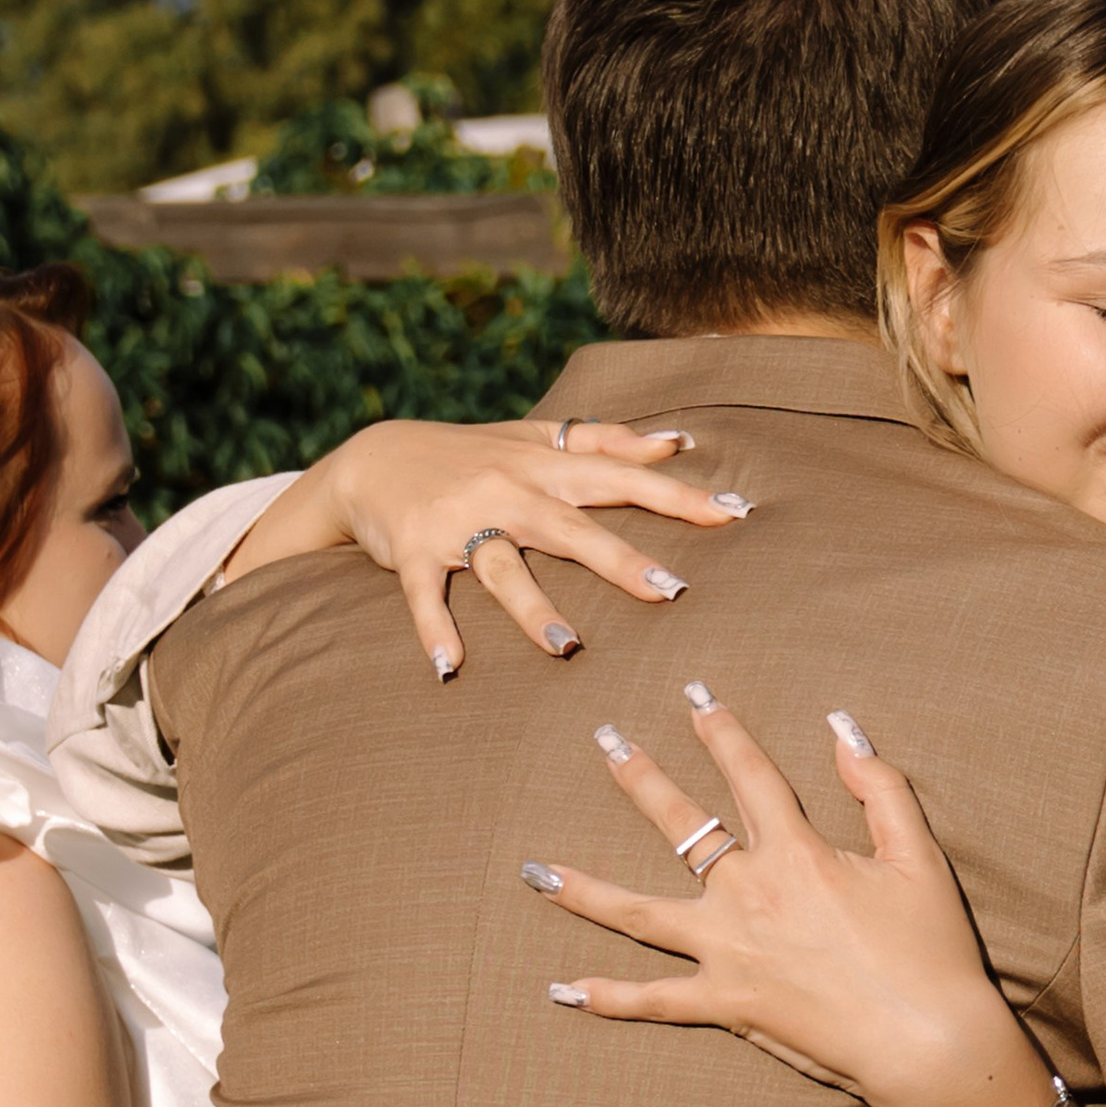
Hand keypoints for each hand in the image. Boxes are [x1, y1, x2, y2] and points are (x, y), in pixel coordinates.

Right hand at [226, 415, 750, 676]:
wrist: (373, 456)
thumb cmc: (470, 454)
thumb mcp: (535, 440)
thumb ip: (607, 442)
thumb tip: (676, 443)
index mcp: (543, 466)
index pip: (621, 479)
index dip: (677, 496)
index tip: (733, 514)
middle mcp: (507, 492)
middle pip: (570, 528)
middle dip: (619, 559)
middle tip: (670, 591)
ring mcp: (459, 523)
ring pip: (500, 567)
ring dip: (530, 608)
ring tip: (566, 647)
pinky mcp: (412, 551)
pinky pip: (425, 594)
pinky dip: (434, 629)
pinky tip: (449, 666)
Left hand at [523, 688, 1098, 1106]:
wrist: (928, 1043)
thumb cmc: (931, 951)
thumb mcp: (919, 857)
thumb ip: (880, 788)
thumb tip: (843, 729)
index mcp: (796, 853)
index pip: (748, 774)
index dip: (722, 730)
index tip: (695, 697)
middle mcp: (749, 894)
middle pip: (680, 825)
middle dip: (639, 776)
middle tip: (605, 739)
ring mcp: (729, 952)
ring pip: (639, 914)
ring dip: (584, 891)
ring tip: (536, 871)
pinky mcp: (726, 1005)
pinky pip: (655, 1001)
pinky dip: (607, 997)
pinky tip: (562, 990)